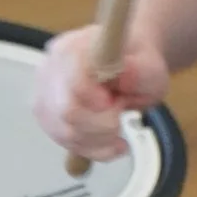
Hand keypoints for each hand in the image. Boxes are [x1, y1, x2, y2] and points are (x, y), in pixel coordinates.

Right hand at [33, 24, 167, 161]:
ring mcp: (46, 96)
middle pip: (67, 112)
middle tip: (120, 112)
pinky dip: (94, 149)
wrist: (127, 64)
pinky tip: (111, 142)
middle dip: (102, 124)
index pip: (73, 80)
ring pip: (66, 133)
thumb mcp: (150, 64)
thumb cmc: (135, 62)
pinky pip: (67, 144)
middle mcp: (51, 70)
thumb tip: (126, 77)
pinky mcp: (48, 118)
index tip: (117, 104)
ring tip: (118, 125)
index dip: (95, 100)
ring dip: (100, 139)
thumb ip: (142, 70)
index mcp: (73, 48)